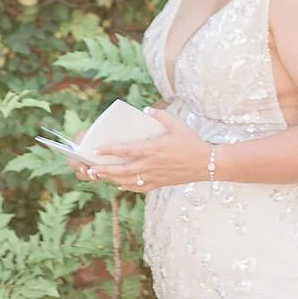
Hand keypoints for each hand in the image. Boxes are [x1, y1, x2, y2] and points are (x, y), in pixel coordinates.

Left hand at [74, 108, 210, 191]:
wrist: (206, 163)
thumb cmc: (191, 142)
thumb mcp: (176, 124)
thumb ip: (160, 115)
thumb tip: (146, 110)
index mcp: (152, 149)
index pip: (125, 150)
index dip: (109, 150)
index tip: (96, 150)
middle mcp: (150, 164)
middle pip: (122, 169)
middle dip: (105, 170)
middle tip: (91, 169)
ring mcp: (154, 176)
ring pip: (128, 181)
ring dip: (112, 179)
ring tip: (100, 177)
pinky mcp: (160, 183)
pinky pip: (140, 188)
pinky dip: (127, 187)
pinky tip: (120, 185)